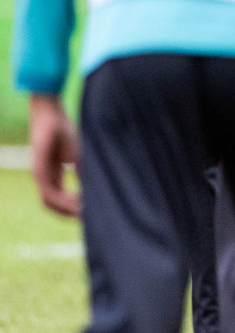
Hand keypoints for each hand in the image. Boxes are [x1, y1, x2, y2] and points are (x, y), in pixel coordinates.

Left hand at [29, 94, 78, 216]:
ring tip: (84, 212)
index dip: (73, 207)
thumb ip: (83, 173)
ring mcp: (40, 174)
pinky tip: (77, 201)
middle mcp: (44, 178)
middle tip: (87, 218)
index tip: (89, 212)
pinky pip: (48, 192)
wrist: (50, 114)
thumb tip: (97, 189)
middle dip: (70, 213)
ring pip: (49, 202)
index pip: (60, 199)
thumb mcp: (79, 156)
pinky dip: (63, 200)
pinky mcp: (39, 170)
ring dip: (67, 209)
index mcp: (53, 175)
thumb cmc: (64, 131)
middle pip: (52, 205)